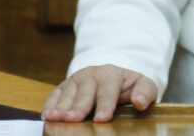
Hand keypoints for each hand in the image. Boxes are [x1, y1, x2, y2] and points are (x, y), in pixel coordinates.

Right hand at [42, 64, 156, 122]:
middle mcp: (91, 74)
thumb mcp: (142, 86)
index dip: (105, 104)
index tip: (103, 118)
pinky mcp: (63, 87)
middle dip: (79, 106)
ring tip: (56, 118)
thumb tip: (140, 102)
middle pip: (84, 91)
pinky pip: (54, 95)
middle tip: (74, 119)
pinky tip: (47, 115)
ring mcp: (75, 80)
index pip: (108, 89)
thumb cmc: (128, 86)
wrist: (111, 77)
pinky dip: (49, 104)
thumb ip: (146, 92)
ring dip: (61, 106)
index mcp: (111, 73)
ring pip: (67, 93)